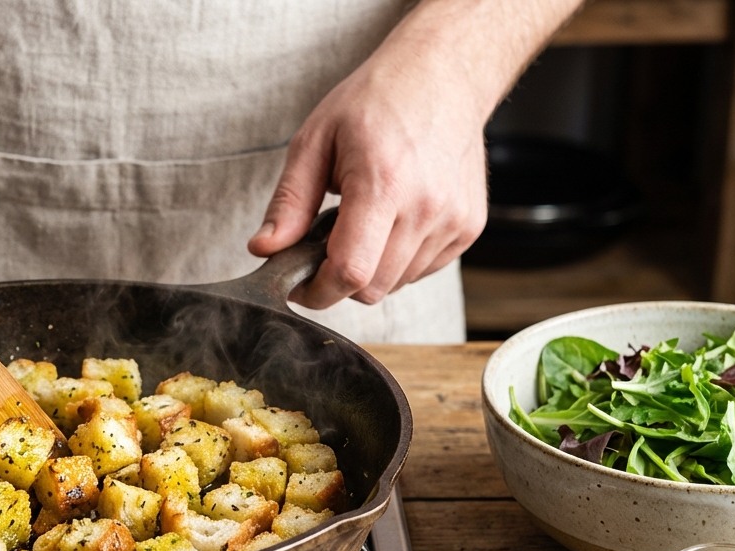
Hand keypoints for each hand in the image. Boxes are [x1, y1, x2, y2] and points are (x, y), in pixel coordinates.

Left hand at [248, 52, 487, 308]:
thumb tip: (264, 248)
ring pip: (398, 283)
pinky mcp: (469, 226)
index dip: (318, 291)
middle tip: (325, 244)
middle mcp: (426, 206)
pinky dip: (400, 259)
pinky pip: (423, 270)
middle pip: (373, 288)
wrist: (442, 75)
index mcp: (384, 183)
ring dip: (372, 269)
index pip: (351, 271)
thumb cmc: (377, 100)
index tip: (300, 285)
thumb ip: (289, 202)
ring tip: (364, 221)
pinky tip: (393, 219)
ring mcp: (454, 219)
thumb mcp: (315, 140)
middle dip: (340, 280)